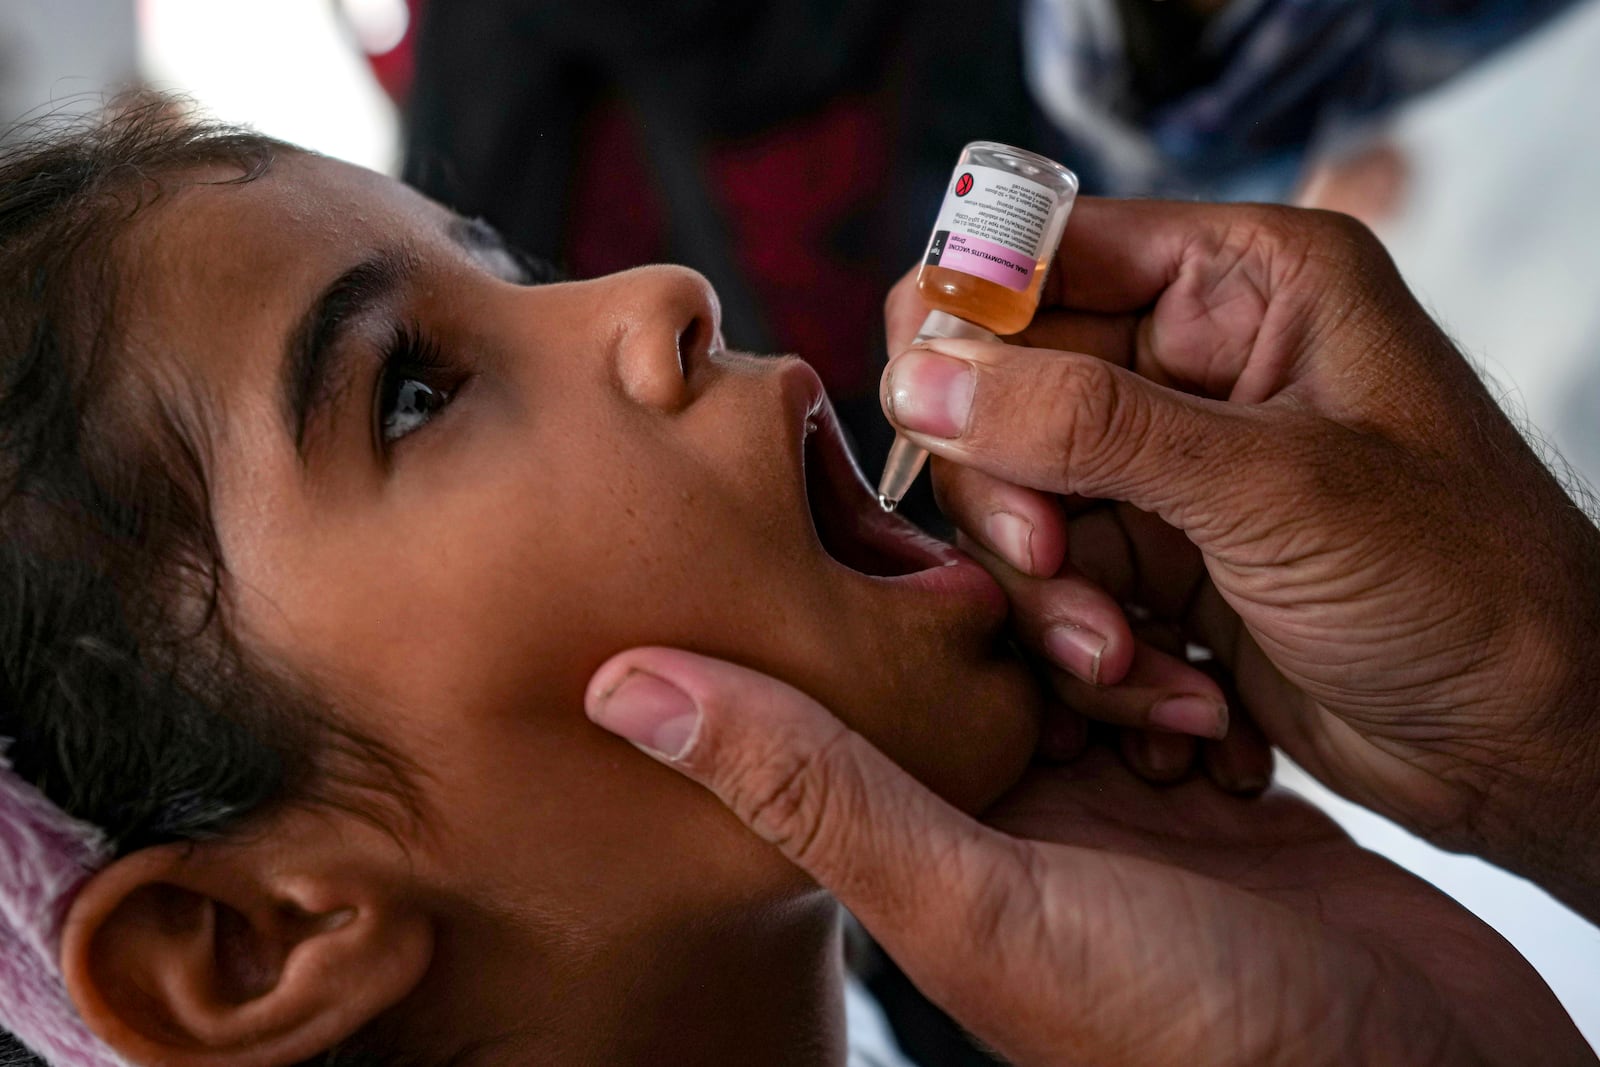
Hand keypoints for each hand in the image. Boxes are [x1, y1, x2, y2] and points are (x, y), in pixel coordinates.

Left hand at [584, 649, 1590, 1065]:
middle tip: (1079, 609)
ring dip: (1131, 648)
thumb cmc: (1179, 1033)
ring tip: (1163, 684)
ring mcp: (1116, 810)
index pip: (869, 686)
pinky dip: (1202, 683)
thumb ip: (809, 786)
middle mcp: (1009, 820)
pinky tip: (1220, 706)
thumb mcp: (971, 900)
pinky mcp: (1212, 803)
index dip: (883, 601)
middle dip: (1038, 616)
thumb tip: (619, 685)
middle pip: (991, 655)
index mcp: (927, 839)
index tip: (910, 520)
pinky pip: (1183, 691)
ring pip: (1092, 659)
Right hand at [882, 198, 1599, 915]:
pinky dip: (1095, 663)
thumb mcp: (1271, 487)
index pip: (1040, 256)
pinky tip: (1186, 710)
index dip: (968, 328)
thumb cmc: (1464, 585)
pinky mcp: (1158, 567)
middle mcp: (1192, 363)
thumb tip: (919, 377)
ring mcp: (1168, 472)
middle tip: (1053, 570)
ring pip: (1017, 510)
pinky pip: (1056, 594)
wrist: (1531, 745)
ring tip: (1138, 671)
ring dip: (1057, 606)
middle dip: (1016, 503)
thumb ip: (1083, 424)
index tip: (940, 421)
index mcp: (1241, 283)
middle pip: (1003, 395)